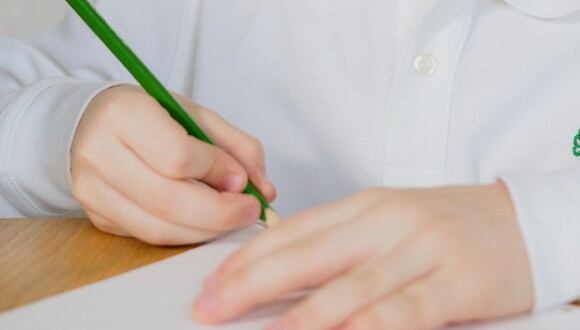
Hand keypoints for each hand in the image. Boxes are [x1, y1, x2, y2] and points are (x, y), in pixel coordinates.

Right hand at [71, 85, 275, 244]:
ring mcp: (92, 190)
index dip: (217, 172)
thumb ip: (237, 147)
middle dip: (221, 213)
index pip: (177, 156)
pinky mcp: (97, 216)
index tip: (242, 179)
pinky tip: (202, 221)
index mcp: (124, 114)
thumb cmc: (151, 116)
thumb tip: (264, 190)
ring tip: (231, 217)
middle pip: (169, 200)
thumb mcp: (197, 115)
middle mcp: (100, 153)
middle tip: (250, 210)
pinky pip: (149, 236)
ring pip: (159, 228)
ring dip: (206, 230)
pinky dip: (185, 233)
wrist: (92, 123)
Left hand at [194, 181, 532, 328]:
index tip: (212, 283)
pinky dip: (371, 323)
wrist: (520, 219)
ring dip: (304, 312)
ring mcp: (423, 250)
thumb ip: (339, 241)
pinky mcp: (458, 281)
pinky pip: (407, 307)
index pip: (293, 231)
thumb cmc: (443, 224)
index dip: (248, 258)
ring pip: (352, 284)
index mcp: (365, 205)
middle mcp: (387, 222)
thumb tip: (279, 266)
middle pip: (310, 254)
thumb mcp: (386, 220)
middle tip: (212, 308)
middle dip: (254, 283)